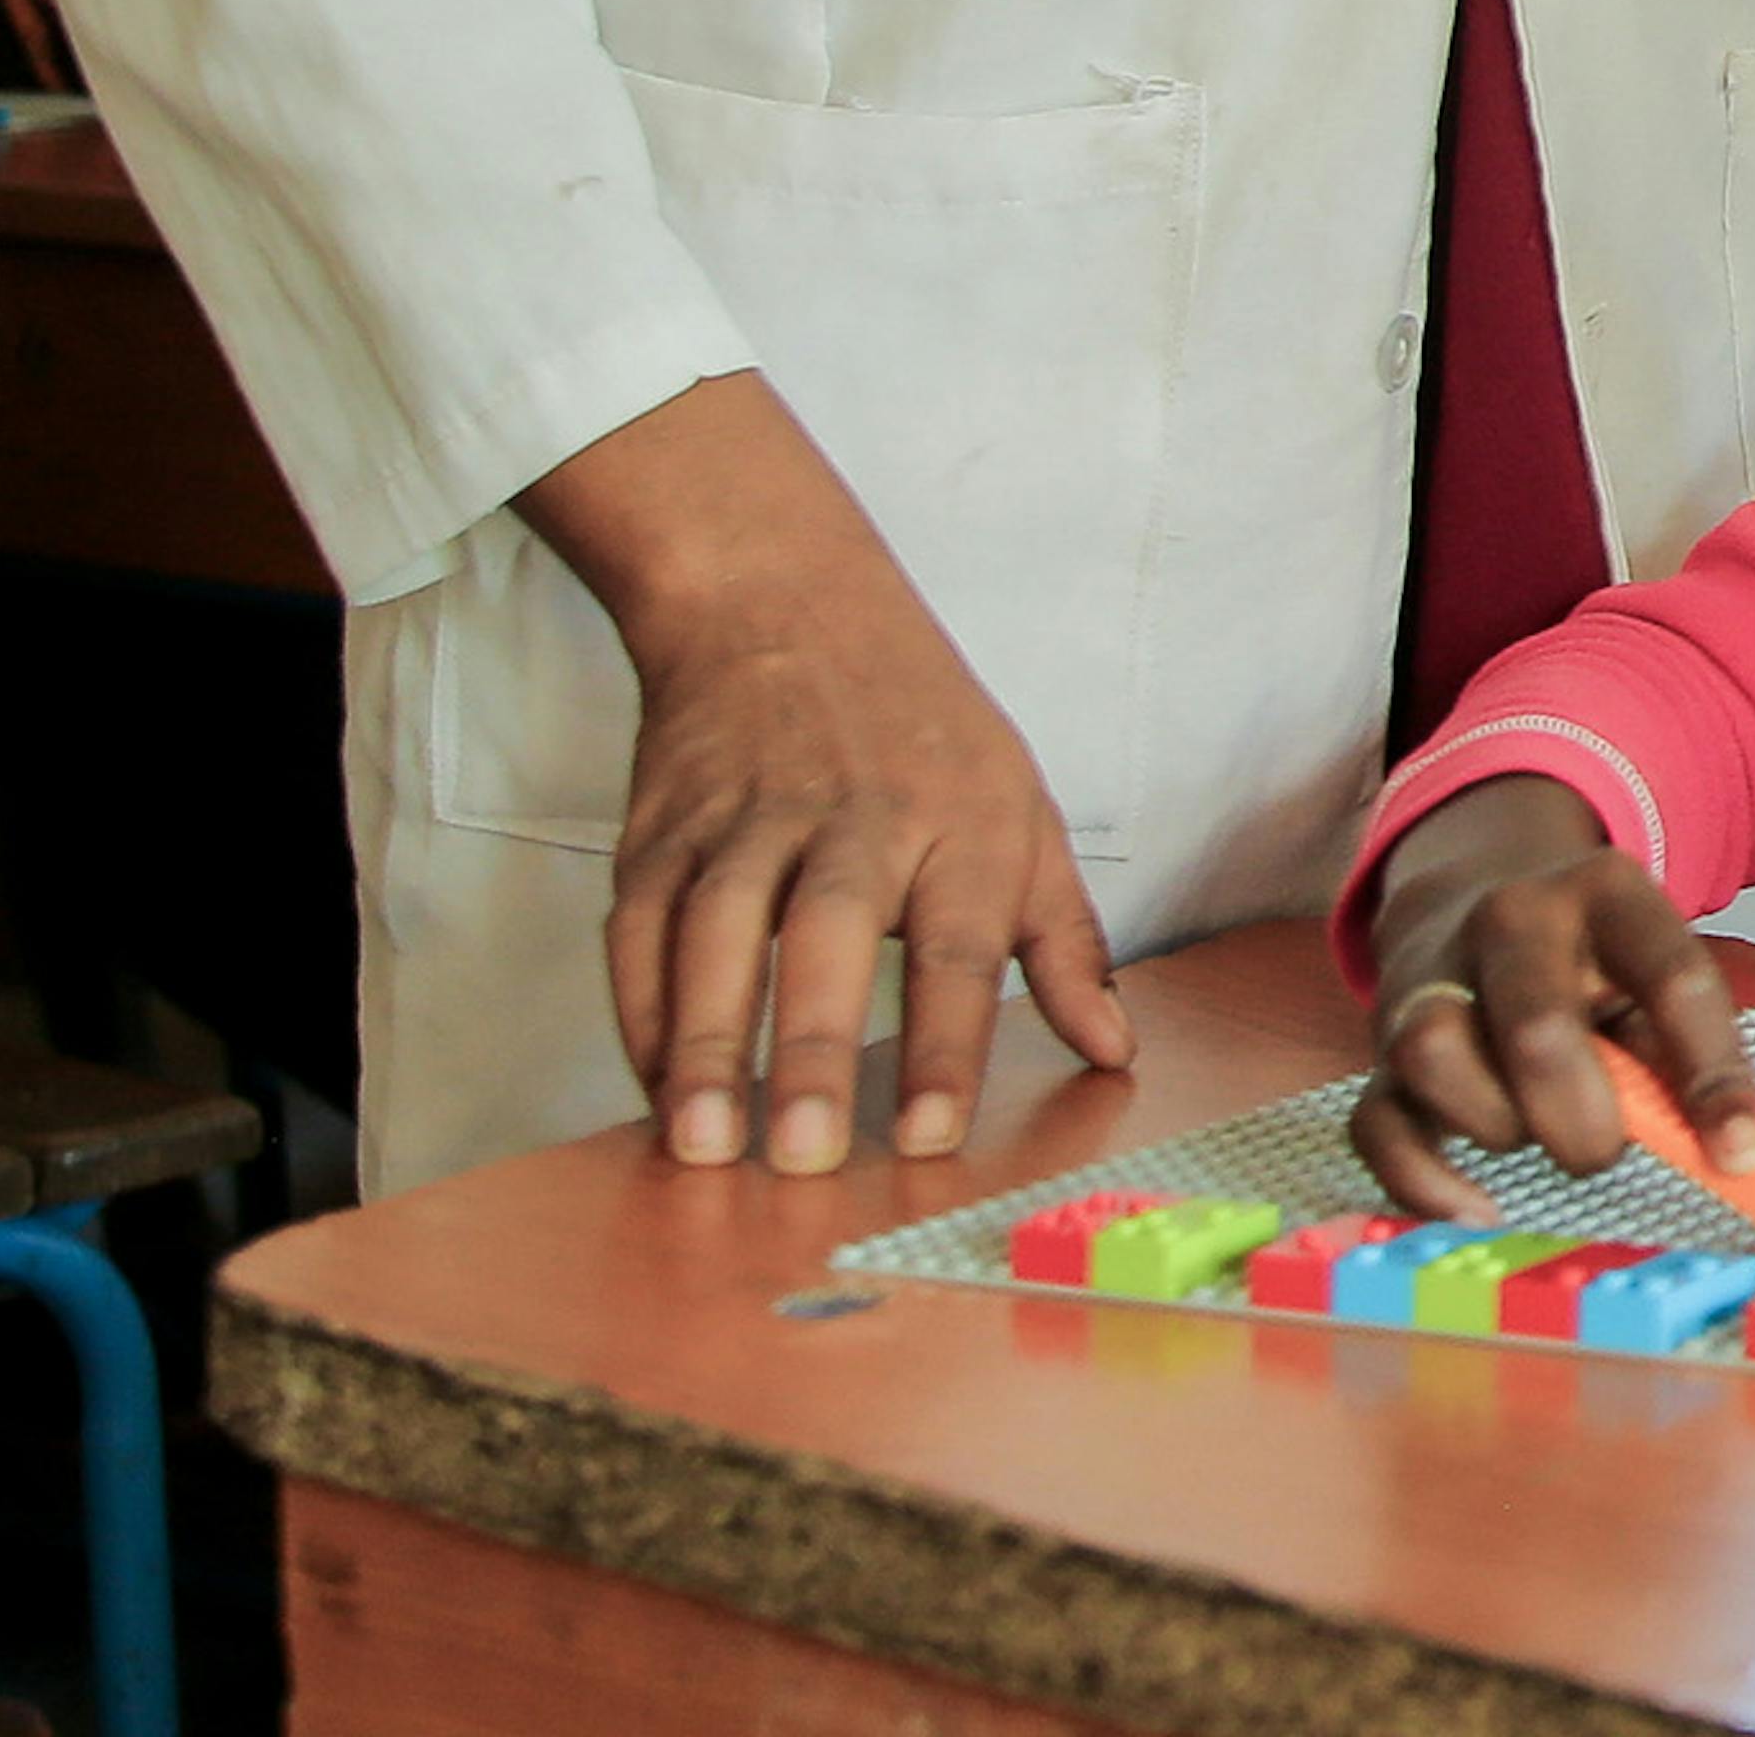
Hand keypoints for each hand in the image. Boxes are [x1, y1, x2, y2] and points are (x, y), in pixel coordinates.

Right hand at [527, 374, 1129, 1176]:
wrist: (782, 599)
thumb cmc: (922, 727)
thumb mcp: (1022, 809)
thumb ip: (1063, 941)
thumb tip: (1115, 1051)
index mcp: (959, 821)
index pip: (959, 945)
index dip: (947, 1045)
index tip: (933, 1137)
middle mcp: (852, 819)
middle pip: (828, 936)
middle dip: (810, 1049)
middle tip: (801, 1155)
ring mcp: (746, 820)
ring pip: (715, 935)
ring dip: (705, 1044)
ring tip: (703, 1145)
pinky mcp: (662, 827)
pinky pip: (639, 928)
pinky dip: (639, 1011)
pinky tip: (655, 1088)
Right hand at [1346, 773, 1754, 1221]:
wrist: (1470, 893)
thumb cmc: (1587, 962)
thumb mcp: (1654, 972)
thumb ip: (1696, 1052)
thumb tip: (1738, 1153)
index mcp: (1607, 893)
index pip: (1673, 979)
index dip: (1713, 1076)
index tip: (1739, 1154)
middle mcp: (1510, 922)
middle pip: (1537, 1026)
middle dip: (1582, 1118)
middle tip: (1604, 1148)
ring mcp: (1431, 980)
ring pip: (1433, 1054)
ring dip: (1497, 1125)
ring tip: (1530, 1133)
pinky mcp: (1379, 1048)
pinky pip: (1375, 1121)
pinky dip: (1422, 1180)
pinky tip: (1474, 1208)